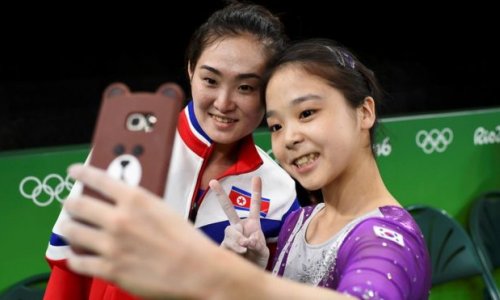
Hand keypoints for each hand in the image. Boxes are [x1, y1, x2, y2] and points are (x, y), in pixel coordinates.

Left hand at [60, 164, 229, 298]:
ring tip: (68, 229)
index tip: (73, 172)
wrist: (196, 269)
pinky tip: (77, 256)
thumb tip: (121, 203)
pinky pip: (78, 262)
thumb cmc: (185, 239)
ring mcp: (111, 245)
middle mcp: (118, 219)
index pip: (99, 179)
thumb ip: (138, 204)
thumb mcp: (163, 209)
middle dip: (70, 204)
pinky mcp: (109, 269)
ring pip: (72, 232)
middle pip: (78, 205)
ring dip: (67, 228)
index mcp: (135, 199)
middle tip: (70, 206)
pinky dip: (75, 257)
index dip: (81, 172)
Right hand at [210, 177, 269, 267]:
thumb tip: (248, 239)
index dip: (256, 192)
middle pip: (228, 209)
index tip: (257, 177)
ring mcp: (230, 236)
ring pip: (230, 231)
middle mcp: (239, 227)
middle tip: (212, 181)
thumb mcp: (263, 251)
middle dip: (220, 195)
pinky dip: (235, 247)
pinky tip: (241, 253)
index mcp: (252, 224)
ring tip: (245, 248)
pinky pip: (227, 243)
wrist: (249, 274)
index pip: (254, 206)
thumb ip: (258, 244)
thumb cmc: (257, 260)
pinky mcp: (223, 247)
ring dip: (238, 238)